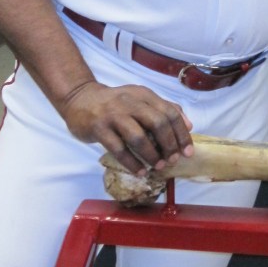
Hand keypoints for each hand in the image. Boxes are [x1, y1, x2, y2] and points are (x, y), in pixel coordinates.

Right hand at [59, 80, 193, 174]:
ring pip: (138, 137)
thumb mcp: (139, 99)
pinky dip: (132, 163)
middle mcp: (130, 102)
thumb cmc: (114, 103)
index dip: (181, 134)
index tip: (188, 151)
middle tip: (173, 160)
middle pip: (157, 123)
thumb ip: (163, 109)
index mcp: (143, 95)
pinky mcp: (99, 128)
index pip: (170, 112)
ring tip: (158, 167)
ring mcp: (113, 115)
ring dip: (152, 155)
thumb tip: (188, 125)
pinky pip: (118, 149)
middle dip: (169, 145)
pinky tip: (140, 171)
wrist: (79, 98)